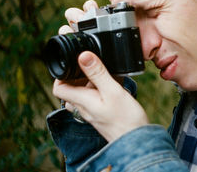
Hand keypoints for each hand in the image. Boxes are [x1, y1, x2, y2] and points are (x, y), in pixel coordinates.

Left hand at [52, 0, 148, 141]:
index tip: (73, 64)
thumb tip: (83, 55)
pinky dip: (98, 90)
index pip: (58, 88)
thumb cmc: (126, 119)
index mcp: (82, 101)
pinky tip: (112, 86)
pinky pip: (92, 100)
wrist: (137, 141)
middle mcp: (83, 108)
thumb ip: (98, 73)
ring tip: (103, 75)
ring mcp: (92, 113)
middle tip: (91, 66)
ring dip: (88, 83)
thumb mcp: (112, 91)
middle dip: (77, 76)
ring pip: (81, 95)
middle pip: (69, 90)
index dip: (61, 74)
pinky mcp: (101, 115)